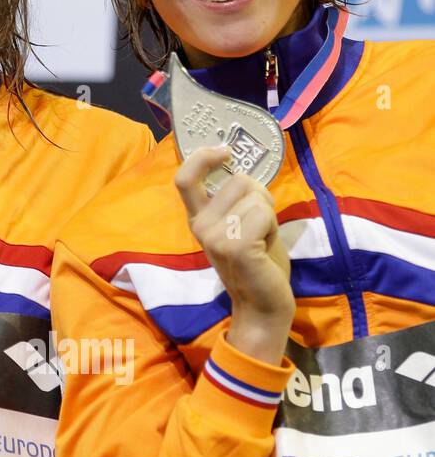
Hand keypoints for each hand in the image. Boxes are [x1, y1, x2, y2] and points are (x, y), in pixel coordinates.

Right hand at [175, 145, 293, 364]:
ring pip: (255, 195)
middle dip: (260, 196)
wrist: (263, 305)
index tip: (224, 151)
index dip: (202, 157)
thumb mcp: (240, 224)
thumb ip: (235, 200)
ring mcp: (214, 236)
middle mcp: (200, 225)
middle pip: (238, 180)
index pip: (184, 178)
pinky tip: (265, 248)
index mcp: (198, 218)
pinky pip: (263, 213)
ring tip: (262, 239)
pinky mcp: (234, 246)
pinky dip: (272, 226)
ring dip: (268, 214)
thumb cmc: (258, 263)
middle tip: (259, 226)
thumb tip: (241, 168)